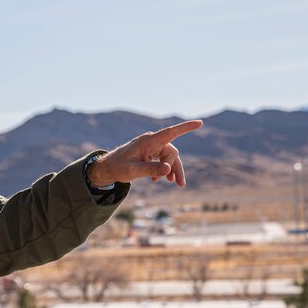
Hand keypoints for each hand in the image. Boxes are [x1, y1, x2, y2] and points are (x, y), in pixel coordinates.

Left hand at [87, 120, 202, 186]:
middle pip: (172, 152)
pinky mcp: (151, 153)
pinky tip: (163, 179)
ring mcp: (152, 147)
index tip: (200, 123)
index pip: (170, 133)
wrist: (108, 168)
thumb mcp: (133, 171)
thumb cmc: (118, 167)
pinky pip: (164, 160)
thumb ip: (150, 169)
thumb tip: (168, 169)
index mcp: (148, 141)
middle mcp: (152, 142)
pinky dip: (166, 169)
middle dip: (173, 167)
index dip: (185, 128)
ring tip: (177, 184)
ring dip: (172, 170)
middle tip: (172, 183)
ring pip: (170, 157)